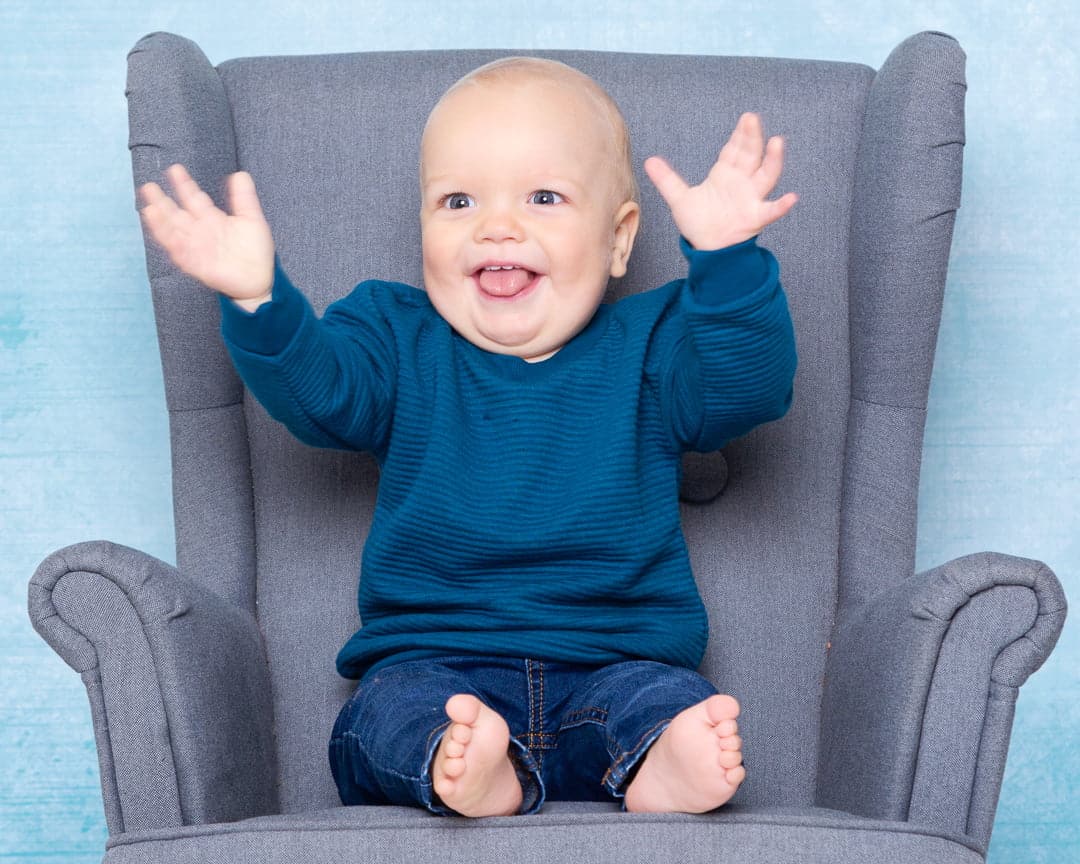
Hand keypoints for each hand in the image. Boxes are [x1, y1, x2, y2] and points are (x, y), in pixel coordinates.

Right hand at [139, 164, 274, 307]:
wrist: (260, 279)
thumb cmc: (256, 250)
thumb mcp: (252, 219)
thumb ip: (244, 198)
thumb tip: (240, 174)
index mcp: (211, 218)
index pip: (193, 198)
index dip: (184, 184)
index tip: (175, 169)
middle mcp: (200, 231)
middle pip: (176, 214)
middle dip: (162, 201)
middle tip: (149, 187)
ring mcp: (196, 248)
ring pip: (173, 233)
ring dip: (161, 223)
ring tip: (150, 209)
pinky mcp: (197, 265)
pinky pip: (180, 253)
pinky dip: (172, 244)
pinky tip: (163, 234)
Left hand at [644, 112, 797, 250]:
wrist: (708, 248)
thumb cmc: (699, 222)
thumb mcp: (679, 199)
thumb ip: (667, 180)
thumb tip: (648, 160)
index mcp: (725, 174)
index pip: (734, 150)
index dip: (740, 135)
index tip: (746, 118)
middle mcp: (742, 182)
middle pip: (750, 155)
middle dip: (752, 138)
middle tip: (752, 119)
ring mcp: (751, 198)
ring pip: (765, 176)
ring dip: (772, 160)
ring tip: (777, 143)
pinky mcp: (755, 218)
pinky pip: (771, 211)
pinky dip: (781, 206)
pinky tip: (791, 198)